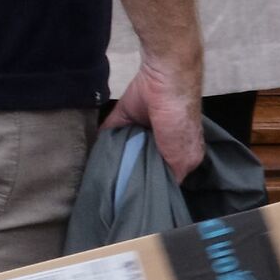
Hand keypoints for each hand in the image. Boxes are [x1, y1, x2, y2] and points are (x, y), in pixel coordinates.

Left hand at [107, 55, 205, 180]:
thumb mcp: (184, 157)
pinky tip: (95, 155)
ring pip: (126, 147)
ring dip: (117, 157)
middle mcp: (160, 140)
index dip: (153, 183)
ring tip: (104, 176)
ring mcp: (141, 126)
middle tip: (117, 189)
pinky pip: (111, 130)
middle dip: (132, 171)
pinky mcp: (123, 115)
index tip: (137, 196)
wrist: (166, 83)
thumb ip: (173, 173)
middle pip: (143, 160)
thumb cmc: (180, 123)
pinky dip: (103, 140)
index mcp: (180, 151)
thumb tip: (160, 190)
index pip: (165, 172)